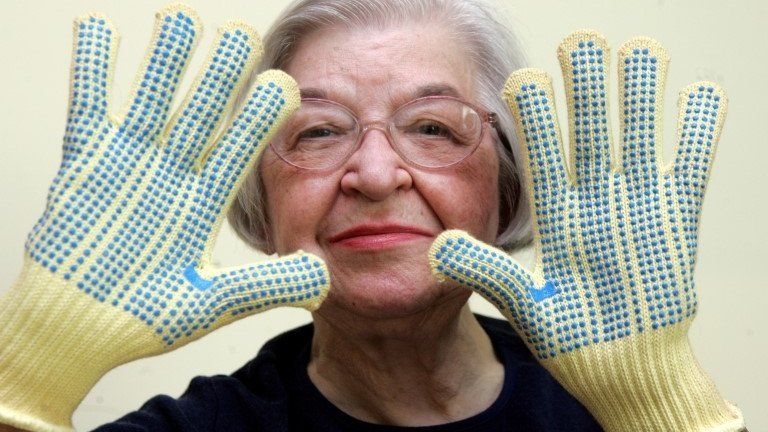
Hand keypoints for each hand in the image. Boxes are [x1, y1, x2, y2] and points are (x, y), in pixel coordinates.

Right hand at [0, 4, 328, 430]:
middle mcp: (173, 174)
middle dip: (219, 77)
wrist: (81, 329)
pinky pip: (88, 107)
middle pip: (201, 115)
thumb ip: (264, 287)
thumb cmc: (145, 319)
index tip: (285, 84)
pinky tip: (100, 30)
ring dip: (165, 62)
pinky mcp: (85, 163)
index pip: (239, 152)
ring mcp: (130, 163)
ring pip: (152, 102)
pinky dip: (93, 70)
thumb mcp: (211, 303)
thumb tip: (324, 277)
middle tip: (240, 34)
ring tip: (180, 18)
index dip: (259, 120)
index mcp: (206, 202)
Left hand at [430, 30, 743, 430]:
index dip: (537, 120)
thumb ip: (487, 273)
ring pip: (639, 140)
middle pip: (590, 136)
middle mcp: (595, 203)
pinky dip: (698, 134)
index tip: (525, 78)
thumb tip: (438, 247)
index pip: (543, 158)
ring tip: (639, 48)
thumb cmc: (573, 343)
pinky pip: (692, 171)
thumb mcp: (525, 308)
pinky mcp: (677, 224)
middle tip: (580, 40)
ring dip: (640, 97)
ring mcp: (638, 208)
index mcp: (556, 218)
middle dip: (586, 91)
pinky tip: (701, 94)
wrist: (624, 371)